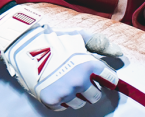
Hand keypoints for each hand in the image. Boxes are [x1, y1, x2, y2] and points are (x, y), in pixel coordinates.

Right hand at [0, 5, 121, 109]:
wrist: (25, 47)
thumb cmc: (54, 40)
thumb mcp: (79, 37)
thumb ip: (100, 44)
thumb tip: (120, 53)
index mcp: (89, 65)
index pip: (110, 79)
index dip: (106, 78)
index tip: (100, 77)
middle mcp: (79, 81)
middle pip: (96, 96)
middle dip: (90, 88)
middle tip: (78, 78)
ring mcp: (65, 92)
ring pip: (80, 104)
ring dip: (76, 96)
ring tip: (65, 82)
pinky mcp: (52, 100)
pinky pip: (64, 108)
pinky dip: (61, 100)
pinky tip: (56, 87)